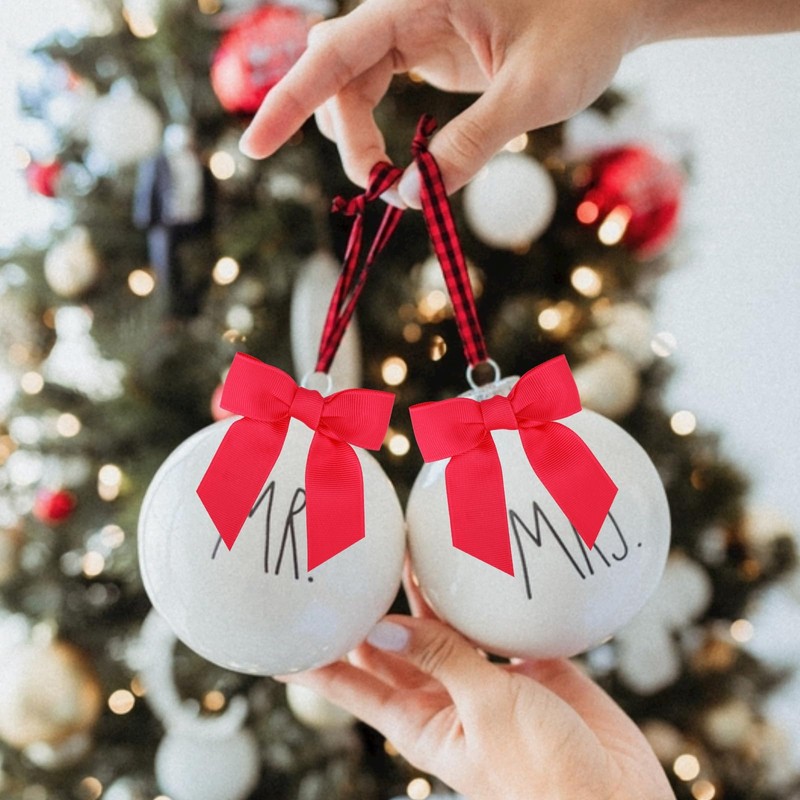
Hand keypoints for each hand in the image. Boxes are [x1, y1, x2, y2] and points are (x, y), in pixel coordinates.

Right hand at [239, 0, 645, 206]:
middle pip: (336, 72)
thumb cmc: (587, 29)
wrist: (620, 2)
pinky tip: (392, 159)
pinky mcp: (427, 49)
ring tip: (388, 178)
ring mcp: (414, 28)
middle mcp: (407, 7)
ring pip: (351, 83)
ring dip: (355, 135)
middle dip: (343, 132)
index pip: (336, 49)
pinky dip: (374, 128)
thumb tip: (413, 198)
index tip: (255, 147)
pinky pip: (376, 87)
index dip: (289, 99)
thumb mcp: (533, 93)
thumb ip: (471, 144)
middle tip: (380, 187)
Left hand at [276, 564, 675, 799]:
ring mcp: (489, 678)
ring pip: (446, 625)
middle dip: (373, 612)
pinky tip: (475, 564)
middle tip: (349, 569)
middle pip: (397, 645)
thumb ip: (441, 658)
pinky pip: (497, 622)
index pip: (355, 686)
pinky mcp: (528, 662)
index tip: (283, 641)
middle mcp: (449, 696)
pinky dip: (485, 596)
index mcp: (423, 721)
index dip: (319, 663)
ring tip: (403, 547)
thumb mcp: (484, 711)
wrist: (617, 798)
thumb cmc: (542, 776)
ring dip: (427, 592)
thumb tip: (380, 622)